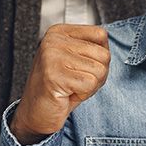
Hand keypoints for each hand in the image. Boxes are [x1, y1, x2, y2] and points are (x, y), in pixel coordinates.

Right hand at [10, 24, 110, 144]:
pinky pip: (90, 83)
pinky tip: (67, 93)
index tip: (80, 67)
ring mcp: (52, 56)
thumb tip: (109, 49)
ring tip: (71, 87)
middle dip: (96, 74)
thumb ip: (92, 49)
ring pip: (100, 70)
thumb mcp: (77, 60)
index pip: (100, 34)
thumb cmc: (59, 88)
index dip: (99, 57)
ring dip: (90, 86)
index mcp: (59, 32)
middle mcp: (53, 40)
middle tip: (76, 81)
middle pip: (103, 54)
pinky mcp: (54, 75)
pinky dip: (84, 93)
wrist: (36, 113)